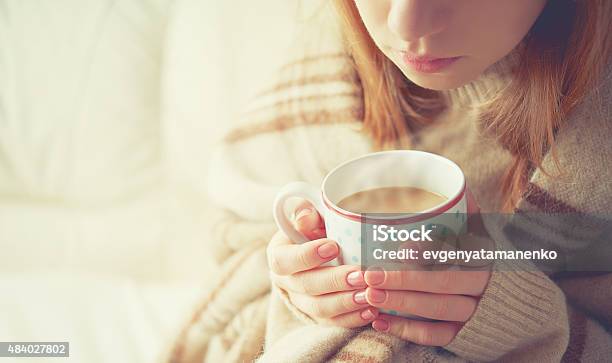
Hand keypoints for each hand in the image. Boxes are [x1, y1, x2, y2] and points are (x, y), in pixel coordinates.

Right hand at [266, 201, 378, 326]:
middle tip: (360, 275)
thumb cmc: (315, 231)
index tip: (333, 246)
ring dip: (345, 302)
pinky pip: (333, 323)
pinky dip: (353, 318)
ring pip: (319, 309)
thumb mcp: (310, 219)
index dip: (307, 256)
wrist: (319, 254)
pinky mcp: (319, 317)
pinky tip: (371, 310)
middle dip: (334, 281)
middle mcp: (286, 282)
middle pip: (305, 286)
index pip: (284, 260)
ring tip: (368, 294)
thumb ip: (306, 215)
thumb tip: (306, 216)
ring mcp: (301, 302)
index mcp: (279, 256)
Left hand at [365, 187, 490, 345]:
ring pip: (438, 309)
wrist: (499, 289)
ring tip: (371, 295)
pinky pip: (436, 336)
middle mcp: (481, 282)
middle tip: (372, 274)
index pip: (459, 251)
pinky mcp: (462, 332)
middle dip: (405, 280)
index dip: (431, 250)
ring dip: (401, 304)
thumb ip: (461, 206)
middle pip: (444, 282)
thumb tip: (450, 184)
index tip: (402, 248)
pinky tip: (379, 321)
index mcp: (482, 251)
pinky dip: (406, 331)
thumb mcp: (474, 224)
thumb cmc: (471, 247)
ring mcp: (472, 309)